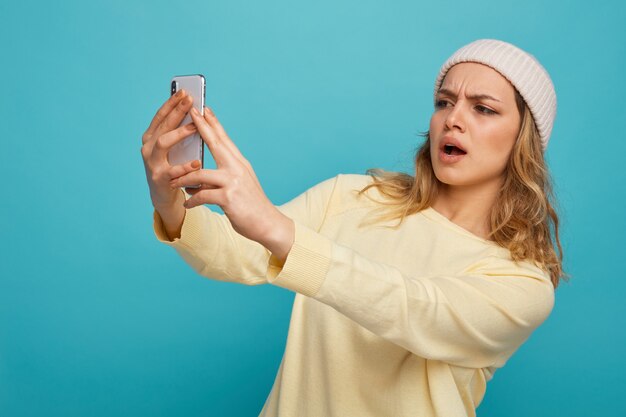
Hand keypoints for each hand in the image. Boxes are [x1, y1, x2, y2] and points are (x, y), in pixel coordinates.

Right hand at [141, 90, 202, 210]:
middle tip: (191, 102)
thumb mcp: (174, 148)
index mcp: (151, 137)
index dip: (172, 103)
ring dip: (179, 134)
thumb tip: (197, 112)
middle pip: (163, 126)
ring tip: (194, 128)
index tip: (185, 91)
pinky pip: (172, 171)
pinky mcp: (159, 178)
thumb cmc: (172, 166)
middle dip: (177, 112)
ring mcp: (152, 163)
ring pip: (163, 144)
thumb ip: (180, 132)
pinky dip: (185, 166)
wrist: (163, 195)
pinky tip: (197, 162)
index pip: (161, 116)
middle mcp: (148, 147)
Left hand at [169, 106, 294, 260]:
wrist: (268, 224)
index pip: (225, 139)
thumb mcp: (239, 185)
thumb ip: (222, 176)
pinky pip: (202, 195)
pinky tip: (187, 204)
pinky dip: (192, 200)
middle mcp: (237, 168)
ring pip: (200, 173)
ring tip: (172, 182)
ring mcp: (233, 182)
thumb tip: (199, 176)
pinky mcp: (228, 198)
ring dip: (183, 178)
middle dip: (201, 127)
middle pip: (216, 143)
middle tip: (189, 113)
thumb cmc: (252, 206)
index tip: (204, 109)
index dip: (214, 123)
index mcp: (240, 163)